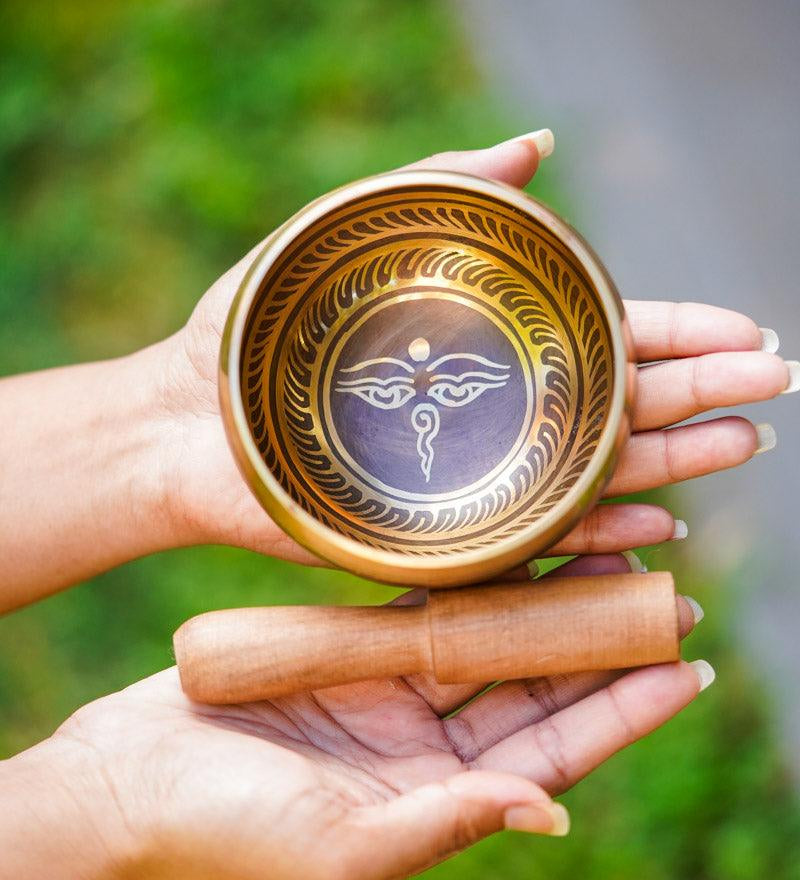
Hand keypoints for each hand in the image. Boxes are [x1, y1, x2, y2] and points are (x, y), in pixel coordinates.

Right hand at [0, 555, 707, 879]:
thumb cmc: (220, 829)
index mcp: (436, 802)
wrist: (126, 777)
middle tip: (662, 594)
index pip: (556, 752)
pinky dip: (476, 582)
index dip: (623, 711)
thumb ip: (443, 824)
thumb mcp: (338, 847)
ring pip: (492, 640)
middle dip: (600, 644)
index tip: (682, 667)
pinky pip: (431, 609)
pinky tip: (518, 550)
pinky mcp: (351, 652)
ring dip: (546, 602)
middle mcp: (425, 748)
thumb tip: (547, 815)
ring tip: (607, 553)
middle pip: (536, 687)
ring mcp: (391, 697)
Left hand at [157, 133, 794, 563]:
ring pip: (595, 474)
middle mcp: (494, 416)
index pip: (602, 339)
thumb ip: (443, 186)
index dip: (678, 333)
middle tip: (772, 385)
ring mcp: (473, 478)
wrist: (185, 418)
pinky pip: (534, 540)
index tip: (745, 331)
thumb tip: (540, 146)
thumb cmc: (257, 329)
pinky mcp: (440, 533)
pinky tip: (655, 529)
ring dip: (674, 462)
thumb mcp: (350, 230)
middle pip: (618, 405)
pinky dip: (597, 536)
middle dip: (702, 393)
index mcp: (486, 350)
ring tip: (740, 444)